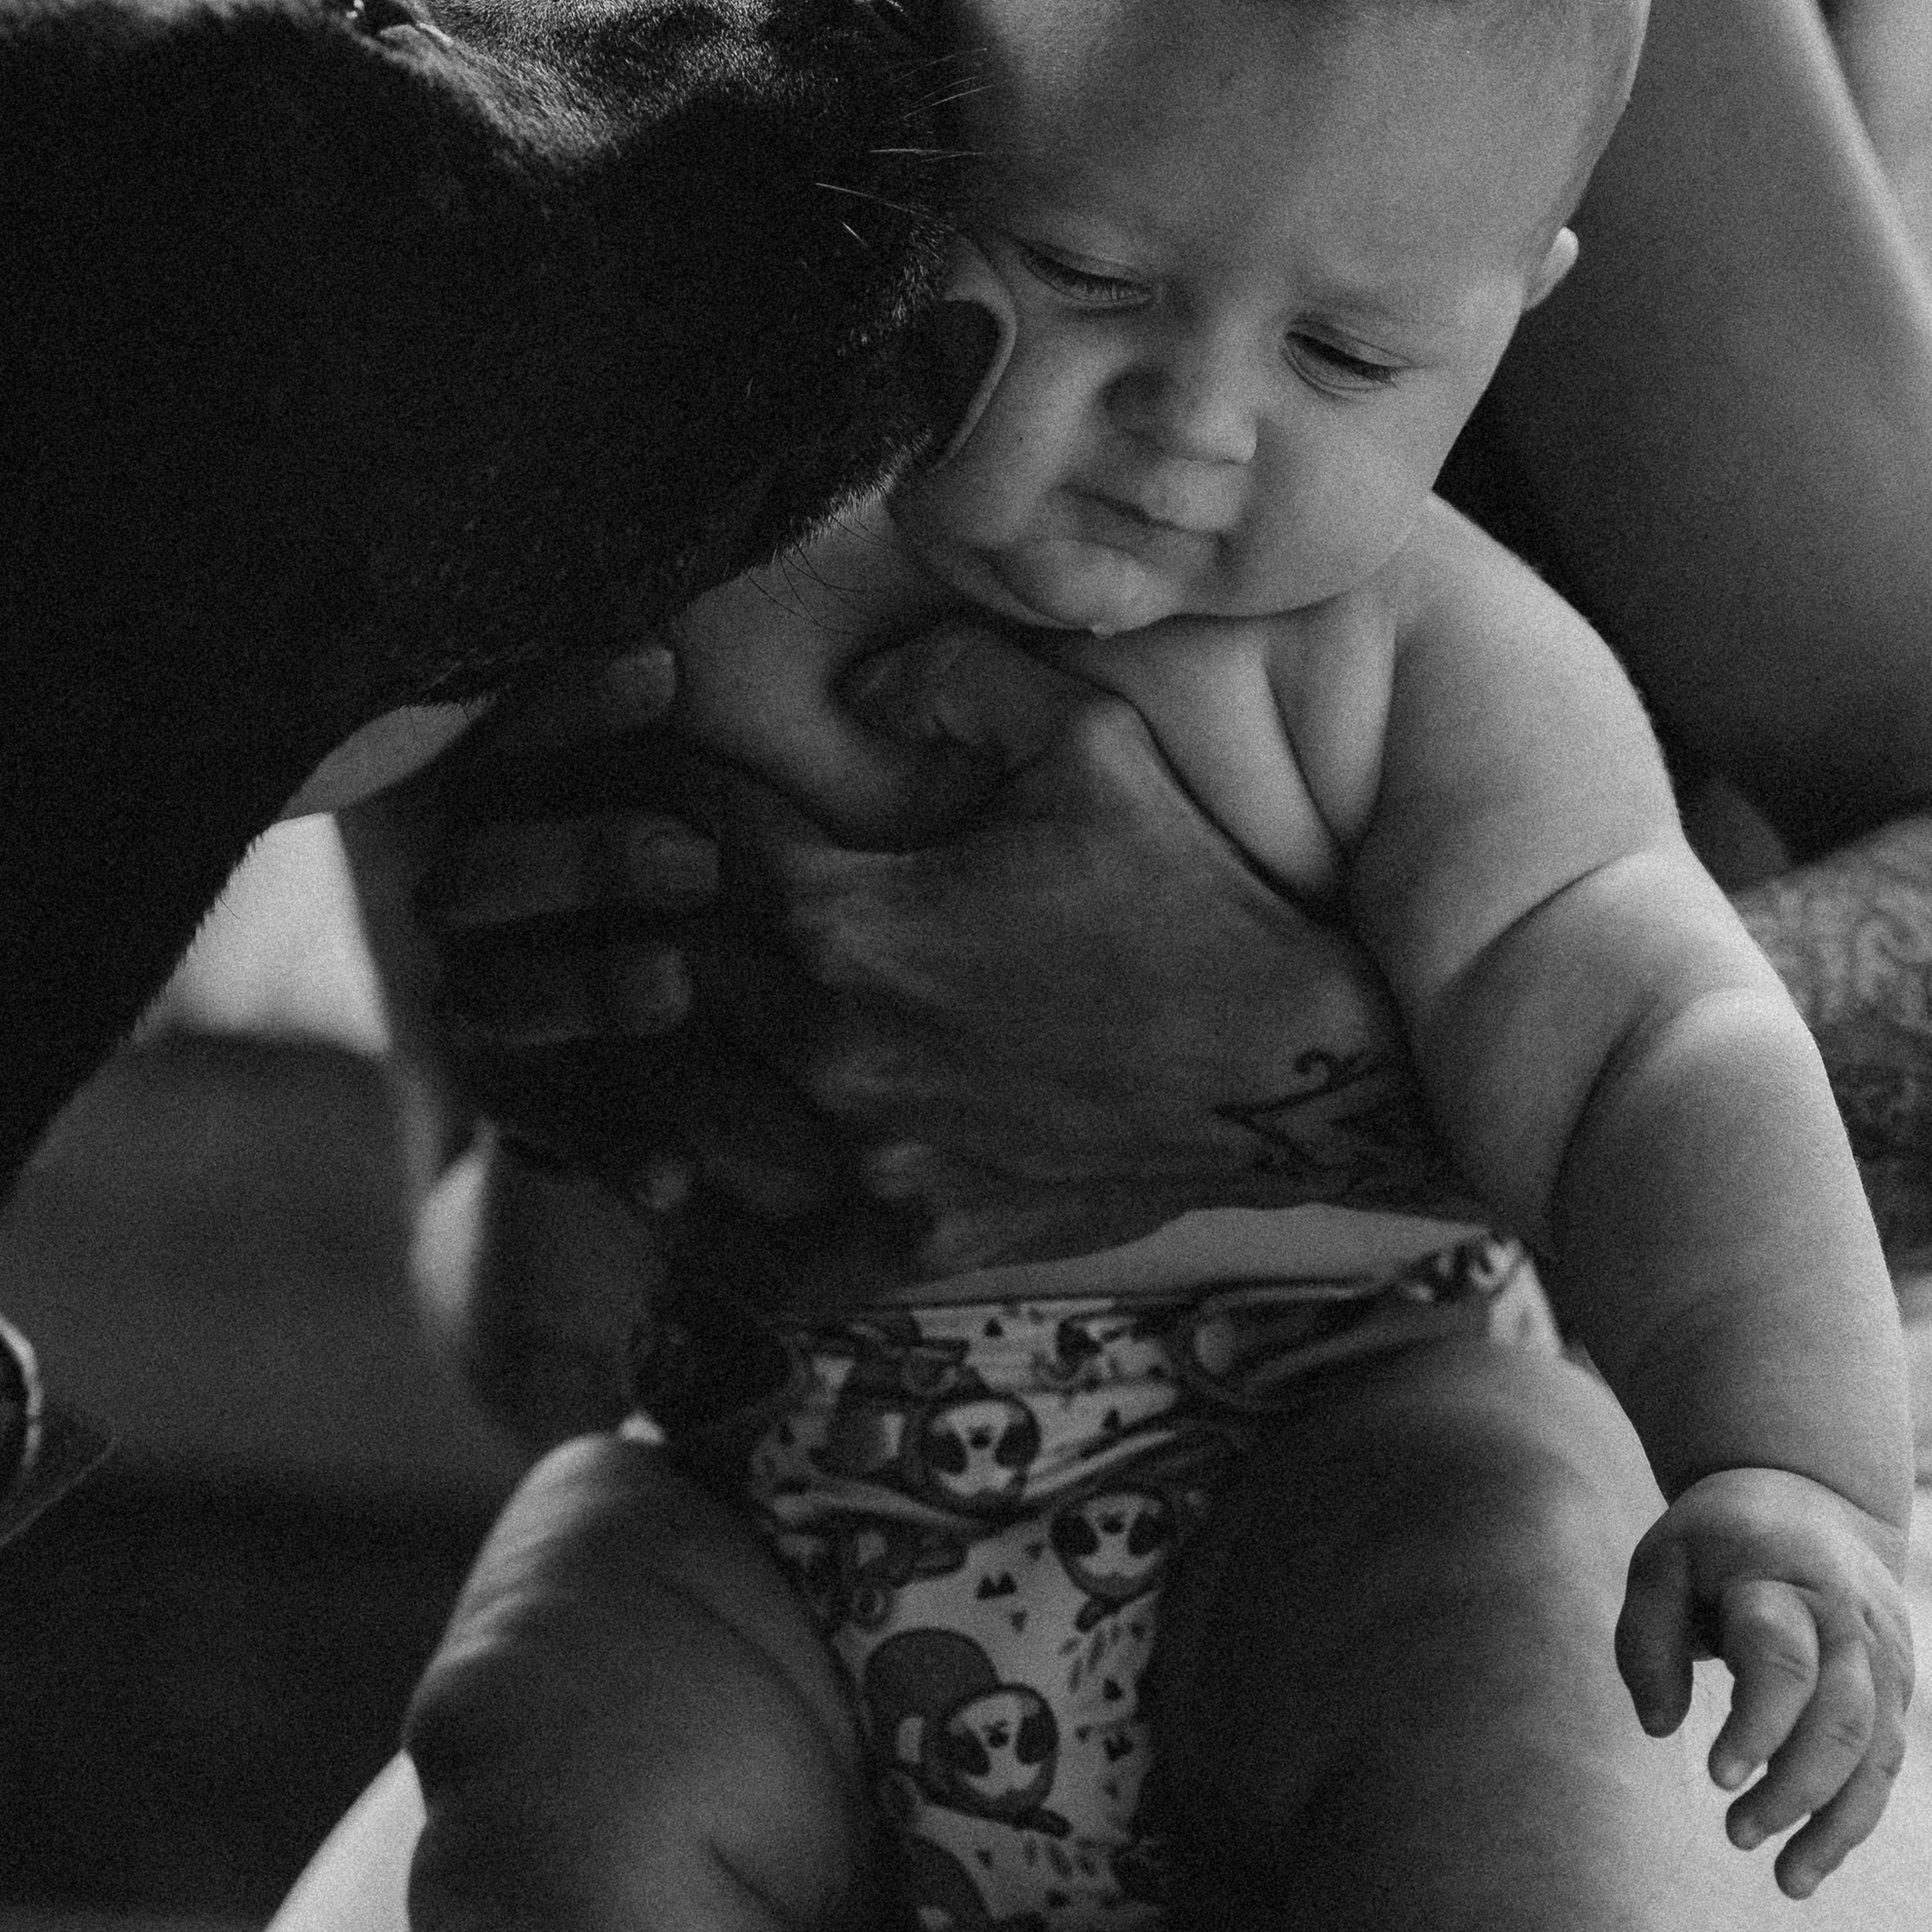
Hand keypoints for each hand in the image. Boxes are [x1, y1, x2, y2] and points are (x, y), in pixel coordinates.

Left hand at [667, 624, 1472, 1280]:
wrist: (1297, 1071)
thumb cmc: (1194, 894)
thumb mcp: (1088, 739)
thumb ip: (951, 679)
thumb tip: (852, 686)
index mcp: (844, 919)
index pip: (682, 842)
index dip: (661, 795)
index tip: (661, 774)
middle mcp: (829, 1050)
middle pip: (657, 981)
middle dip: (643, 925)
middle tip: (634, 890)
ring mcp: (862, 1164)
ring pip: (673, 1120)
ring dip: (652, 1064)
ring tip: (649, 1017)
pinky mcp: (905, 1245)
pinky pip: (747, 1252)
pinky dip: (699, 1215)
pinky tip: (683, 1173)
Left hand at [1616, 1469, 1912, 1896]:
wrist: (1813, 1497)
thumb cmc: (1717, 1542)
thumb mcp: (1662, 1562)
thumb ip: (1646, 1640)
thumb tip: (1657, 1728)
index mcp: (1784, 1581)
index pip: (1784, 1661)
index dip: (1758, 1725)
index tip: (1715, 1778)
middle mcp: (1848, 1621)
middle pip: (1841, 1717)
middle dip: (1794, 1787)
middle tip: (1735, 1833)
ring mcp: (1884, 1656)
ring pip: (1876, 1751)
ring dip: (1833, 1821)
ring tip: (1784, 1881)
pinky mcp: (1896, 1687)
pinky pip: (1885, 1763)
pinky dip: (1854, 1818)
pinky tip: (1809, 1864)